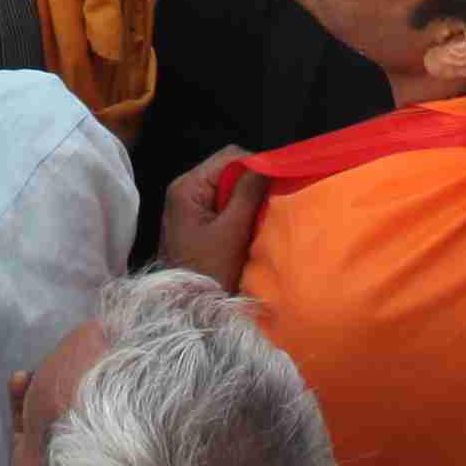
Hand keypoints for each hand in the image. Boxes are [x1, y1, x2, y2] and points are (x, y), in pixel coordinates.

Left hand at [156, 151, 267, 286]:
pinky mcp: (197, 222)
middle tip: (273, 201)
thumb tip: (268, 163)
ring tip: (264, 214)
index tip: (280, 182)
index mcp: (188, 186)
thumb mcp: (231, 232)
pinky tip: (251, 226)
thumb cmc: (207, 271)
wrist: (185, 309)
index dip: (258, 165)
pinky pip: (224, 206)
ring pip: (228, 189)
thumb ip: (248, 194)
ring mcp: (190, 206)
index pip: (229, 157)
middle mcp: (185, 190)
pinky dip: (240, 213)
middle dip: (253, 184)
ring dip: (248, 200)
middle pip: (228, 171)